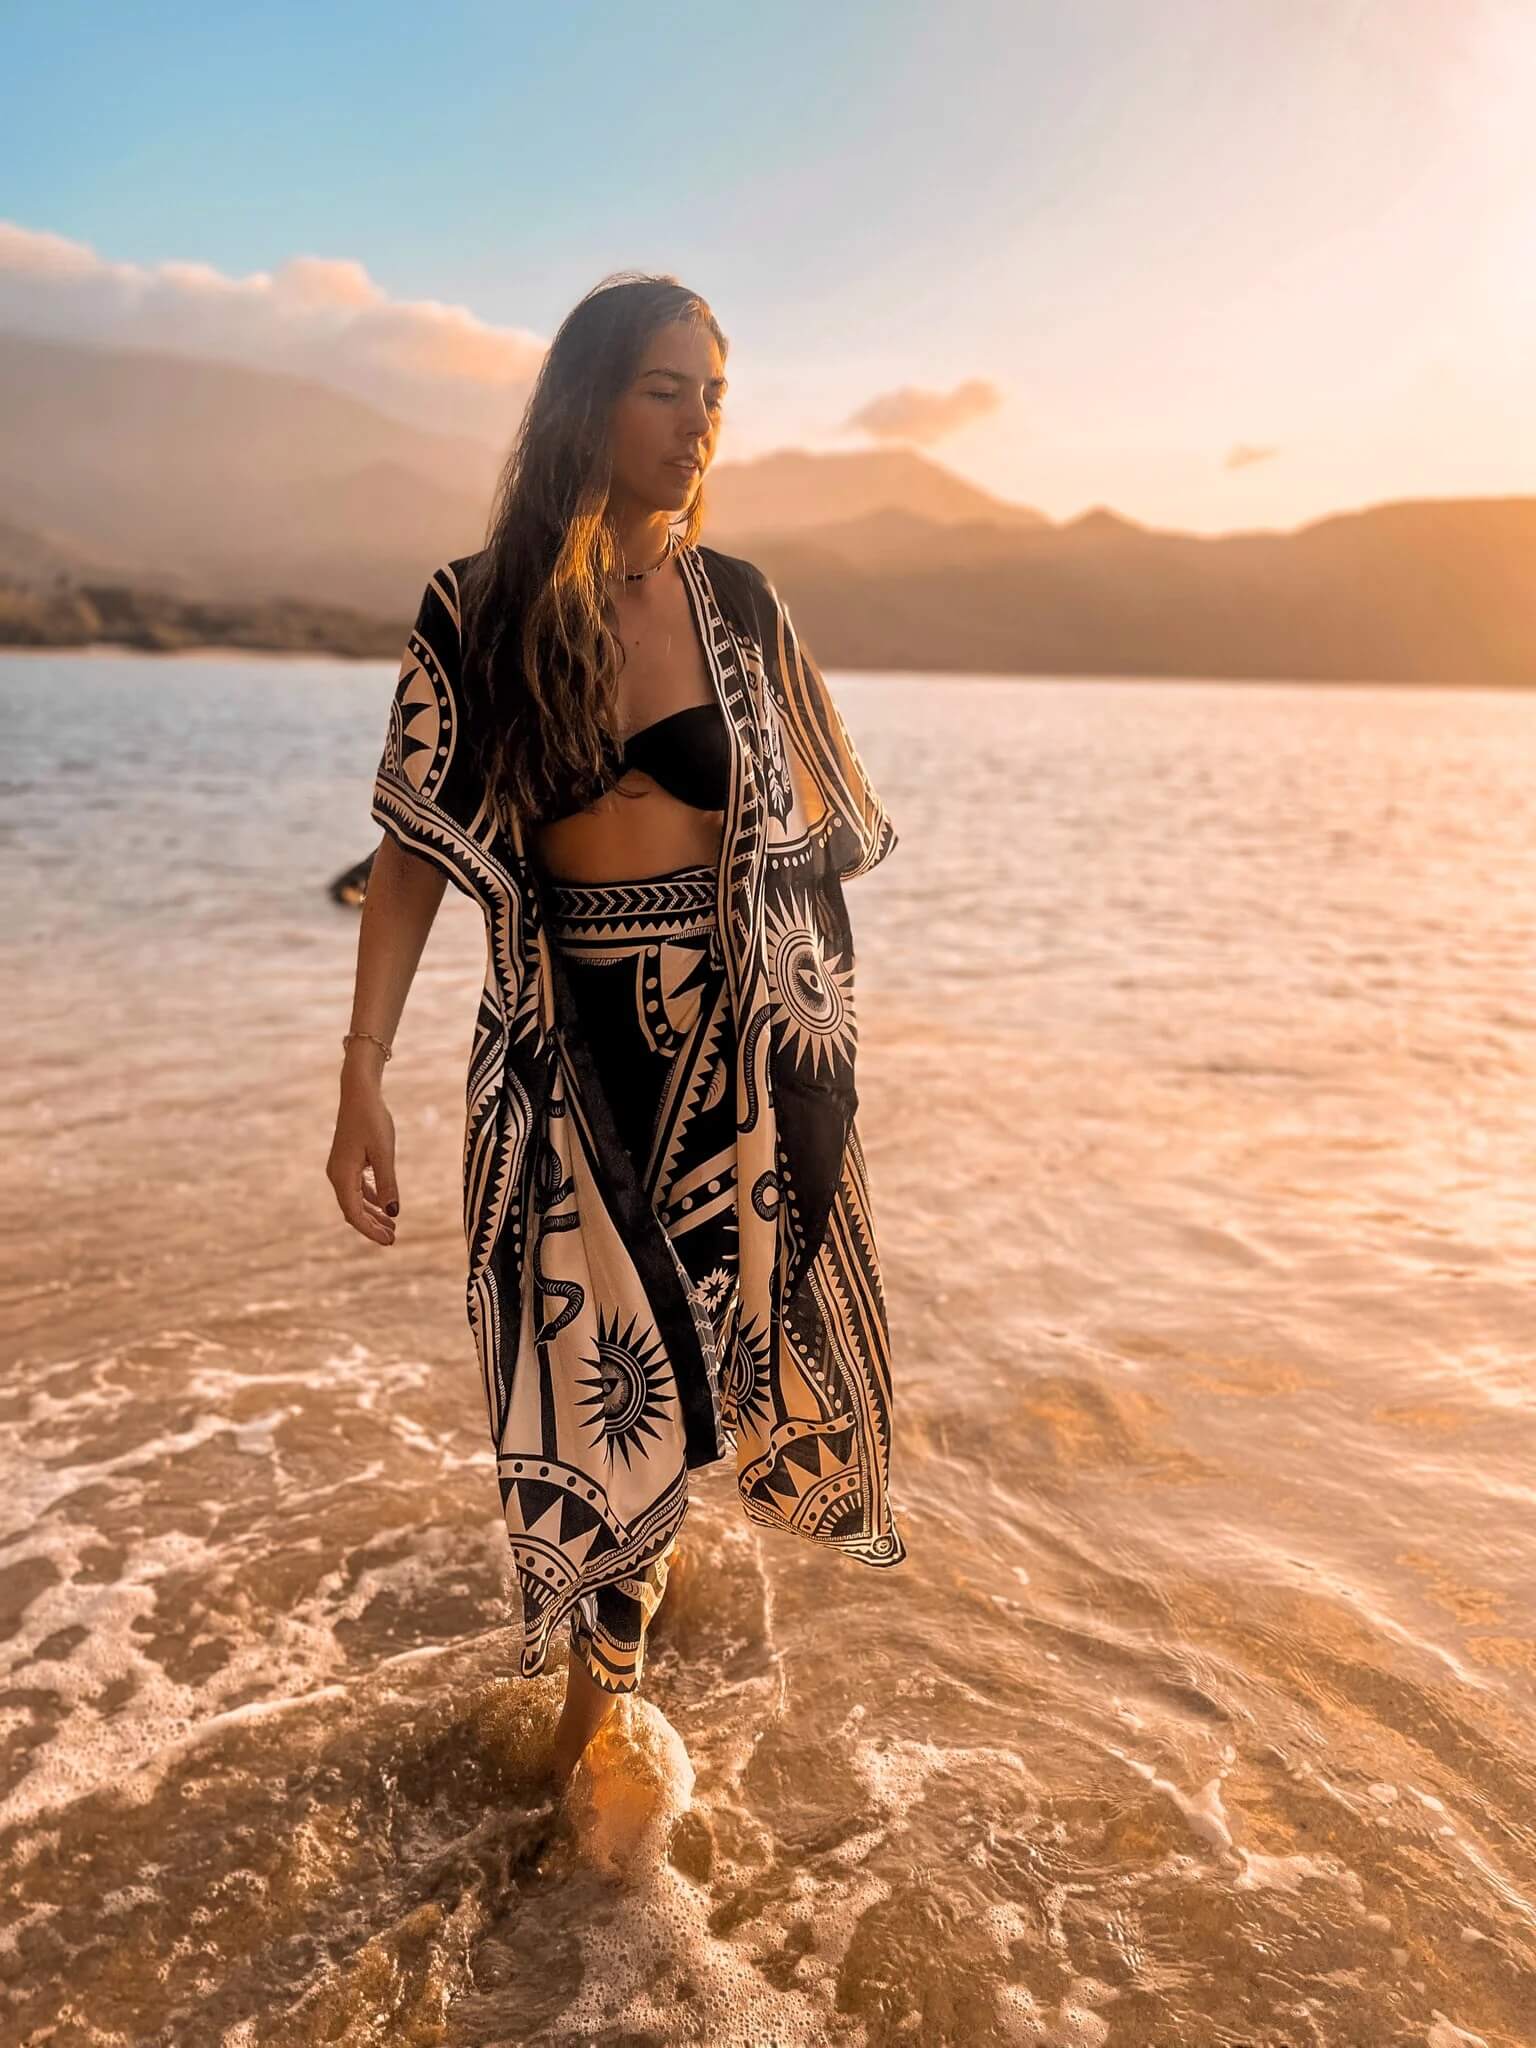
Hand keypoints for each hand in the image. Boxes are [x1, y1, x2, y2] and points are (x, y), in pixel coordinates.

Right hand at [327, 1084, 399, 1245]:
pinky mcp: (347, 1161)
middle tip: (393, 1239)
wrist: (359, 1093)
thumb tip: (393, 1212)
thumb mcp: (384, 1153)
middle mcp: (337, 1175)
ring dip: (372, 1214)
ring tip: (392, 1226)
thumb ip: (388, 1183)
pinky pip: (357, 1188)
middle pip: (353, 1210)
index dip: (370, 1230)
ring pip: (355, 1200)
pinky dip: (370, 1199)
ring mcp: (340, 1168)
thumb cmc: (373, 1120)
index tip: (389, 1241)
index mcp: (342, 1176)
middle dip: (372, 1226)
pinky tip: (384, 1205)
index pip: (354, 1213)